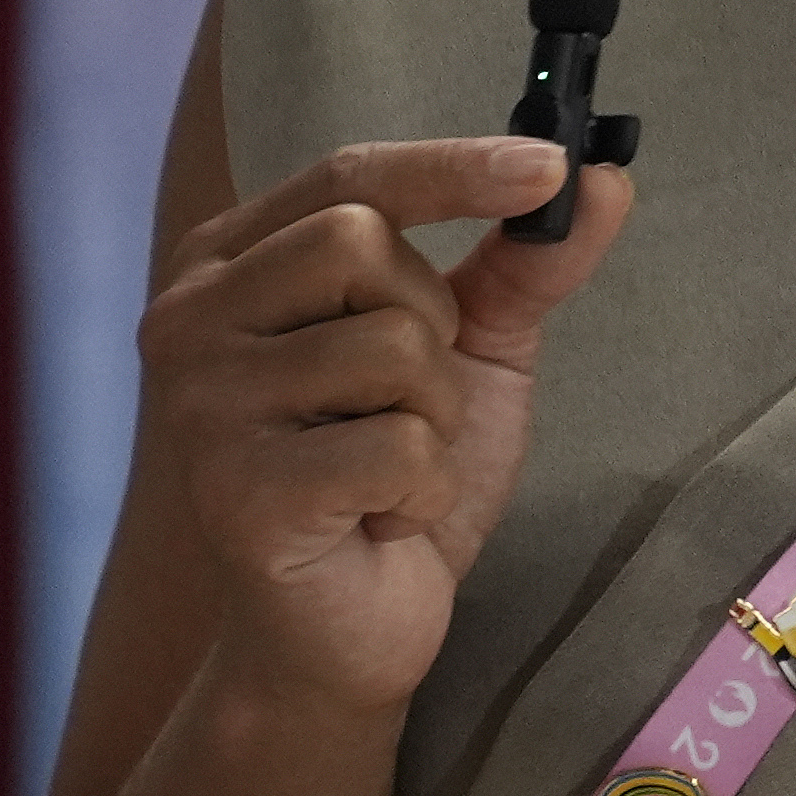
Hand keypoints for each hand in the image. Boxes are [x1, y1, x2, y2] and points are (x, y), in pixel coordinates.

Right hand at [134, 137, 634, 718]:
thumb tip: (607, 176)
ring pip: (390, 346)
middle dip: (433, 323)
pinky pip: (397, 446)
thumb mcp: (475, 351)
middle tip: (411, 400)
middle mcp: (189, 320)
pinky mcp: (235, 493)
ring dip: (436, 417)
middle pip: (360, 243)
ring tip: (389, 470)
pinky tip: (379, 522)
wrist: (350, 630)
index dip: (451, 165)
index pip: (345, 177)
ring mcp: (201, 407)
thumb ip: (526, 262)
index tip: (553, 165)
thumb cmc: (397, 478)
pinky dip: (424, 491)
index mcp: (232, 266)